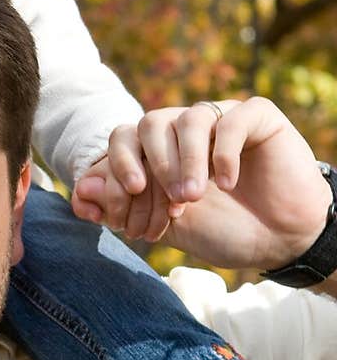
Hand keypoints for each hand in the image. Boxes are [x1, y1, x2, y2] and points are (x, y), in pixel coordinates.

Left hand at [78, 97, 333, 273]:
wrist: (280, 241)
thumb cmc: (223, 231)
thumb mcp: (164, 225)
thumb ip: (124, 207)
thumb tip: (80, 191)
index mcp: (158, 151)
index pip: (122, 140)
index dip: (119, 169)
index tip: (130, 202)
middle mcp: (184, 129)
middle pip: (150, 123)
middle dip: (153, 164)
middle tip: (171, 201)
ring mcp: (221, 119)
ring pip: (188, 118)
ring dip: (187, 160)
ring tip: (194, 197)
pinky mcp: (257, 118)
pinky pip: (232, 119)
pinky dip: (224, 152)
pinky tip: (227, 182)